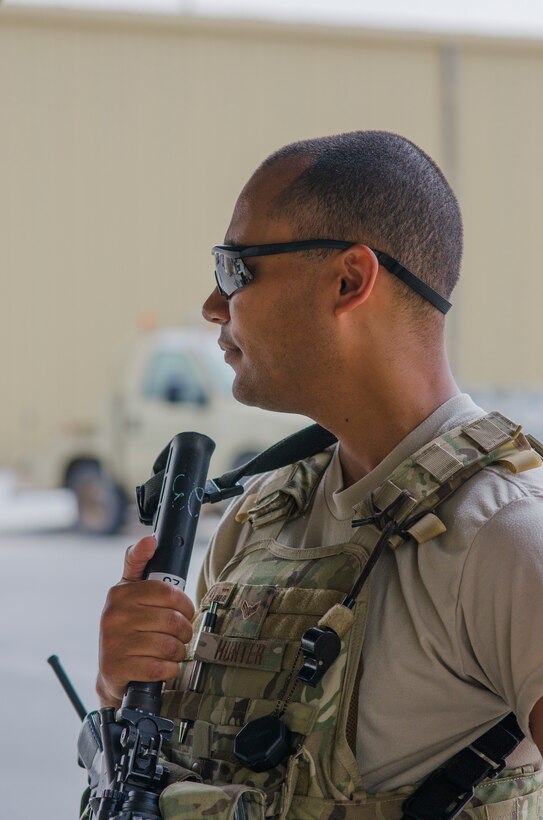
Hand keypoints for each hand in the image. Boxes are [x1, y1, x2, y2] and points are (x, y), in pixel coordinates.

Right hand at [97, 536, 194, 706]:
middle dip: (185, 631)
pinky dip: (169, 669)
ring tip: (172, 650)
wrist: (112, 672)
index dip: (184, 604)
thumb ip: (139, 563)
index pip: (167, 592)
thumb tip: (149, 539)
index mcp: (120, 593)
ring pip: (169, 646)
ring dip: (178, 652)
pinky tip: (162, 666)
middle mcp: (112, 615)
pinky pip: (160, 668)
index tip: (184, 610)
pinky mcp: (117, 669)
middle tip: (181, 635)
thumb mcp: (130, 592)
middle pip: (172, 621)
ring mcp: (113, 643)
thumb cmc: (130, 626)